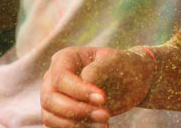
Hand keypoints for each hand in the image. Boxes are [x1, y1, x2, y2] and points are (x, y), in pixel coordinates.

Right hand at [40, 46, 154, 126]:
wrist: (130, 82)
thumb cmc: (122, 66)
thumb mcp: (114, 61)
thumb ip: (98, 68)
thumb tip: (84, 80)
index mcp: (65, 58)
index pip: (61, 78)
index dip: (79, 91)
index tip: (102, 98)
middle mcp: (53, 78)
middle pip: (50, 99)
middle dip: (77, 110)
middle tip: (105, 114)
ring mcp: (53, 97)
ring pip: (50, 117)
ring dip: (76, 124)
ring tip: (105, 122)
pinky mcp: (58, 114)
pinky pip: (57, 127)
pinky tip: (98, 127)